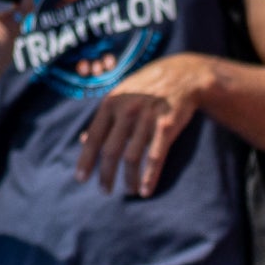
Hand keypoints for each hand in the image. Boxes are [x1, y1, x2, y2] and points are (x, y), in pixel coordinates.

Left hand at [76, 54, 213, 195]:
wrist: (184, 74)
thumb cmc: (148, 87)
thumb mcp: (122, 95)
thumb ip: (104, 118)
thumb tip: (82, 140)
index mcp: (112, 102)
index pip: (94, 137)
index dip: (86, 160)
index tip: (81, 179)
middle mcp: (127, 110)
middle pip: (111, 151)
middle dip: (106, 175)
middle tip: (105, 191)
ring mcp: (147, 118)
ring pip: (132, 157)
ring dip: (129, 179)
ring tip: (129, 191)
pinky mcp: (167, 126)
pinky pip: (155, 157)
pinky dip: (150, 177)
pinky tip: (146, 191)